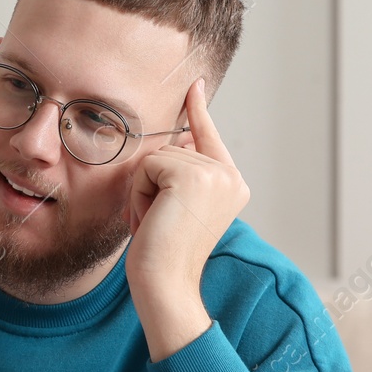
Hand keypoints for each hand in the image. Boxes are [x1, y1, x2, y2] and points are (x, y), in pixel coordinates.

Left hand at [123, 77, 249, 361]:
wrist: (166, 285)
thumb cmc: (163, 256)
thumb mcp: (176, 209)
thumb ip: (180, 175)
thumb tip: (176, 140)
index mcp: (232, 184)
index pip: (210, 136)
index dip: (198, 110)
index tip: (195, 85)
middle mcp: (230, 176)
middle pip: (171, 149)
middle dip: (151, 184)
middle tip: (158, 222)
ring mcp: (215, 174)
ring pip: (156, 157)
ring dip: (143, 191)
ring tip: (156, 224)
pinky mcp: (192, 175)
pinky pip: (148, 165)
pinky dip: (139, 193)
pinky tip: (151, 219)